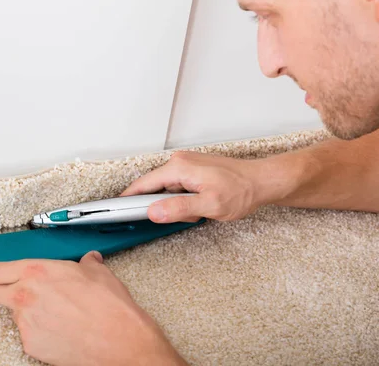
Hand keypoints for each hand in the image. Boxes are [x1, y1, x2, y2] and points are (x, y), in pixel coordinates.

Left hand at [0, 251, 186, 365]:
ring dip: (29, 312)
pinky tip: (63, 329)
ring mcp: (26, 324)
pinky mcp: (32, 346)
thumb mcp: (99, 275)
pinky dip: (41, 331)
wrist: (121, 343)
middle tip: (12, 296)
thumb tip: (88, 262)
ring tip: (62, 314)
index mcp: (37, 271)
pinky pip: (30, 334)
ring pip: (15, 315)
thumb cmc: (111, 308)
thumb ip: (86, 265)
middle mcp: (25, 296)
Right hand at [121, 151, 279, 222]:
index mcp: (179, 167)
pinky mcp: (194, 171)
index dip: (128, 199)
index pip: (143, 185)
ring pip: (168, 191)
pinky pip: (179, 189)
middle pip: (155, 189)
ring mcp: (187, 165)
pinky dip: (186, 200)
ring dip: (178, 205)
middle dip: (165, 207)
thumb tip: (153, 212)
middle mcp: (180, 162)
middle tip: (187, 216)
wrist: (262, 182)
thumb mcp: (209, 205)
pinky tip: (202, 205)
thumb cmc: (241, 191)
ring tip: (201, 210)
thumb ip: (179, 208)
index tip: (116, 211)